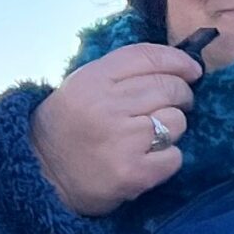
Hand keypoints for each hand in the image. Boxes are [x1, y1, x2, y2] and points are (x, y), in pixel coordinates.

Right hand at [28, 44, 202, 215]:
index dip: (179, 60)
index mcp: (93, 79)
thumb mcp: (82, 87)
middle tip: (176, 104)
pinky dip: (168, 158)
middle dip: (181, 95)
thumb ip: (121, 74)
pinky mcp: (135, 172)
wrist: (41, 176)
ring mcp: (123, 140)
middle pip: (169, 87)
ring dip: (173, 127)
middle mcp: (108, 106)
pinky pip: (175, 156)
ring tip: (152, 135)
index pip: (148, 57)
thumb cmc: (67, 128)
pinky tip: (148, 159)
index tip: (193, 70)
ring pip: (176, 121)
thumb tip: (177, 66)